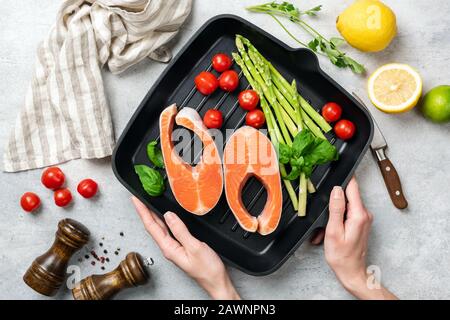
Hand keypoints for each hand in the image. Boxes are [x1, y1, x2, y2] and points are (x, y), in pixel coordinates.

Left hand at [132, 197, 239, 299]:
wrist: (216, 281)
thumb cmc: (207, 269)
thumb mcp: (195, 247)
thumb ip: (180, 231)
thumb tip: (169, 216)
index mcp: (169, 248)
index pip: (151, 226)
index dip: (143, 211)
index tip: (137, 199)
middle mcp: (169, 248)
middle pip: (153, 226)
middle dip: (144, 211)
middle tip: (139, 198)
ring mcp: (174, 248)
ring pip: (160, 229)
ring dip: (153, 215)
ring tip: (147, 204)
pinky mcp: (181, 247)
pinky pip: (169, 231)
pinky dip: (164, 221)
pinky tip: (165, 217)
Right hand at [311, 177, 396, 299]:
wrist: (352, 273)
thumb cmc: (342, 257)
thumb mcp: (333, 231)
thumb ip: (336, 208)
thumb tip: (337, 190)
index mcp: (359, 214)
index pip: (352, 187)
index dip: (343, 178)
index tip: (334, 171)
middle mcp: (365, 214)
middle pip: (347, 196)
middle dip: (333, 203)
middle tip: (324, 217)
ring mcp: (364, 218)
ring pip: (346, 206)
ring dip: (334, 214)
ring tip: (327, 230)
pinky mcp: (361, 222)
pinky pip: (347, 214)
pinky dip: (337, 220)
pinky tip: (331, 231)